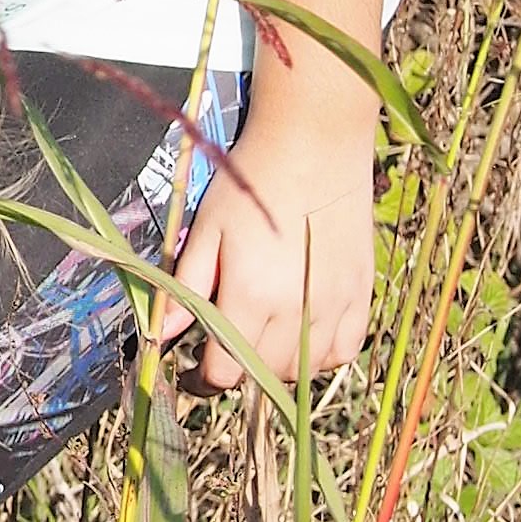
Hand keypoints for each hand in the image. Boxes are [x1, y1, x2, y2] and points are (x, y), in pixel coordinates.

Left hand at [153, 95, 375, 393]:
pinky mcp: (362, 292)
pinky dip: (322, 353)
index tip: (194, 367)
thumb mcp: (205, 231)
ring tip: (261, 334)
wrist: (314, 142)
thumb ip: (185, 289)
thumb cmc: (250, 182)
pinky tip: (303, 332)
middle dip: (238, 368)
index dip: (203, 378)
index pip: (225, 372)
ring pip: (304, 368)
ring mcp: (336, 303)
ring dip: (277, 364)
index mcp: (252, 296)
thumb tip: (158, 336)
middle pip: (263, 374)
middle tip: (225, 342)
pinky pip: (344, 350)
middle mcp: (297, 309)